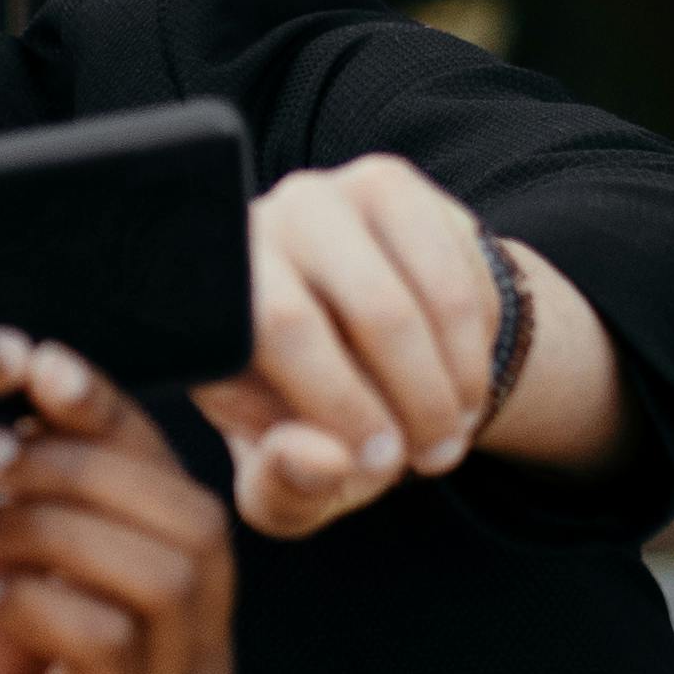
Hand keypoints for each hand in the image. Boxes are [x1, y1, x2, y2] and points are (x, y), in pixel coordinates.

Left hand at [0, 347, 232, 673]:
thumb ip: (1, 489)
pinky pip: (111, 641)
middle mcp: (193, 652)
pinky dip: (29, 594)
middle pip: (190, 510)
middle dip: (81, 461)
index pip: (170, 471)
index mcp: (168, 596)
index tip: (28, 362)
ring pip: (168, 567)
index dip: (107, 407)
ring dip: (54, 521)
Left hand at [193, 156, 623, 531]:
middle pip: (324, 318)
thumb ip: (287, 489)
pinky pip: (450, 274)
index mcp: (202, 308)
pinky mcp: (383, 183)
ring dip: (444, 386)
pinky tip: (461, 383)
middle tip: (425, 461)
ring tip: (449, 436)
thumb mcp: (291, 483)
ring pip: (399, 301)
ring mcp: (311, 198)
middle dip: (394, 407)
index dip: (332, 408)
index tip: (375, 465)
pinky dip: (470, 348)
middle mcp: (242, 235)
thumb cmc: (319, 427)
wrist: (383, 359)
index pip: (263, 340)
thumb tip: (322, 459)